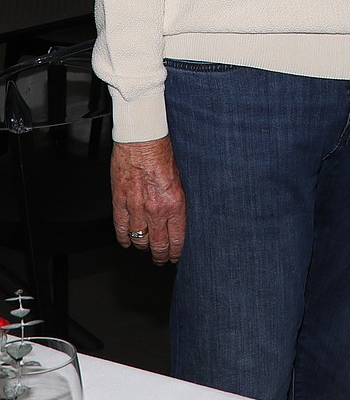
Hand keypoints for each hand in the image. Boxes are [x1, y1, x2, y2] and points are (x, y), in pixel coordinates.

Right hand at [111, 137, 185, 263]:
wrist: (141, 139)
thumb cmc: (163, 152)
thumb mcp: (180, 179)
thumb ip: (177, 200)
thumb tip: (177, 217)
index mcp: (174, 203)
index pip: (176, 238)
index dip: (176, 252)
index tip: (175, 256)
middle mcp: (155, 209)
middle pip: (158, 244)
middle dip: (160, 256)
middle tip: (161, 259)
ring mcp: (136, 207)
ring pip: (139, 238)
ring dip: (143, 247)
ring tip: (146, 250)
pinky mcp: (120, 201)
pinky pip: (121, 227)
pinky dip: (123, 238)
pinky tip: (127, 242)